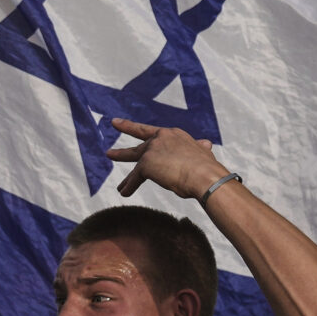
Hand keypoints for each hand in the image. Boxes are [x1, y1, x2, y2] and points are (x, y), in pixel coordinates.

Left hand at [105, 120, 227, 199]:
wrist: (205, 177)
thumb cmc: (208, 169)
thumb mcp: (203, 153)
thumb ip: (200, 148)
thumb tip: (206, 144)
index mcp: (173, 134)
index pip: (150, 131)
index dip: (132, 128)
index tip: (118, 123)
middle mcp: (160, 138)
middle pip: (139, 146)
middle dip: (123, 152)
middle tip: (108, 153)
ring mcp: (152, 150)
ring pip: (136, 163)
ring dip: (126, 175)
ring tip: (118, 185)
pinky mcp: (146, 164)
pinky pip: (135, 178)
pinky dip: (130, 186)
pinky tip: (124, 193)